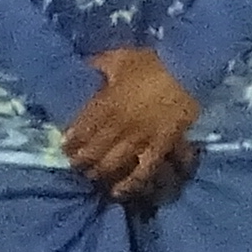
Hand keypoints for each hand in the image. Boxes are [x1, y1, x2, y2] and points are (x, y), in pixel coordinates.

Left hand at [58, 45, 199, 199]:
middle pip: (94, 150)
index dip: (71, 140)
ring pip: (113, 164)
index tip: (64, 146)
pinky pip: (142, 172)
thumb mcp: (120, 58)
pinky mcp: (159, 148)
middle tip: (75, 165)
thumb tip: (84, 67)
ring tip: (92, 176)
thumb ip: (99, 64)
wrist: (187, 72)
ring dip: (99, 172)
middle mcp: (120, 126)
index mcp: (107, 104)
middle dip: (81, 160)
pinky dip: (129, 184)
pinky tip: (118, 193)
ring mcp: (140, 140)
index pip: (82, 128)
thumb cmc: (153, 64)